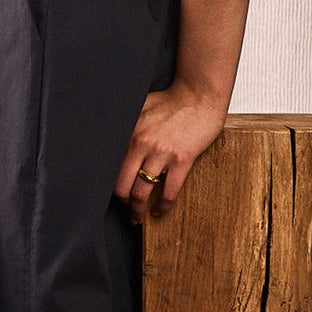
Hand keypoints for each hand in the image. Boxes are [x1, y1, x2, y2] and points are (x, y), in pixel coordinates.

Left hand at [113, 79, 227, 224]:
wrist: (201, 94)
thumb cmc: (172, 101)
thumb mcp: (141, 108)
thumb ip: (127, 127)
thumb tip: (111, 144)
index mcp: (130, 133)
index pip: (111, 169)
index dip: (110, 187)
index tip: (114, 196)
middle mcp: (142, 144)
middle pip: (122, 186)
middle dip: (122, 204)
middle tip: (125, 211)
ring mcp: (162, 153)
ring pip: (142, 193)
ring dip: (138, 210)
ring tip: (139, 217)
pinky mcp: (182, 159)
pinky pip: (170, 191)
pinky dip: (164, 206)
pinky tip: (160, 211)